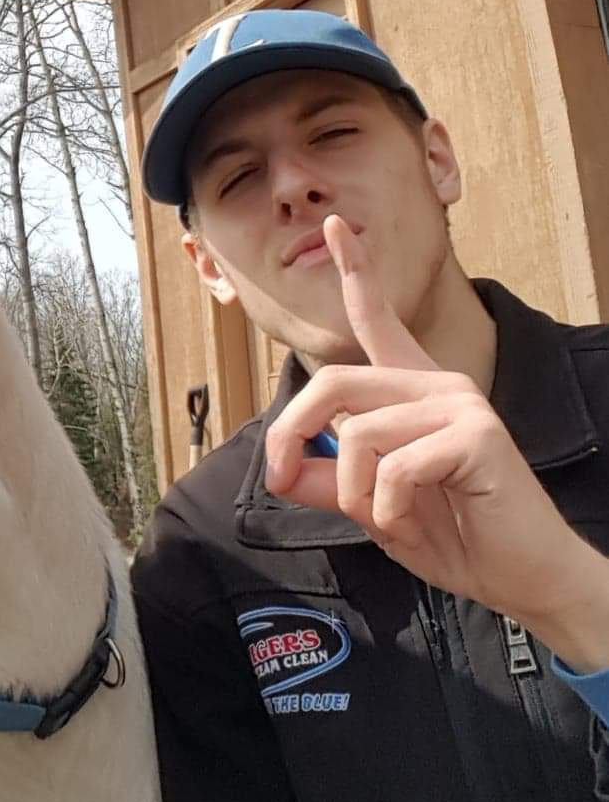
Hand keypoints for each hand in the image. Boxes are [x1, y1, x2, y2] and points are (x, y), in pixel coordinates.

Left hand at [264, 216, 608, 669]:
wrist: (519, 576)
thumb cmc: (453, 536)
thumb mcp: (371, 507)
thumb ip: (327, 479)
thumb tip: (282, 462)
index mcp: (413, 391)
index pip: (378, 321)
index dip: (354, 272)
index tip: (332, 226)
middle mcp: (438, 384)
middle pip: (333, 381)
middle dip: (292, 432)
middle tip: (284, 479)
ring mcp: (460, 404)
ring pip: (358, 434)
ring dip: (353, 493)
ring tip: (386, 519)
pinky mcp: (476, 434)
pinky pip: (393, 467)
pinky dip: (386, 510)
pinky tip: (412, 523)